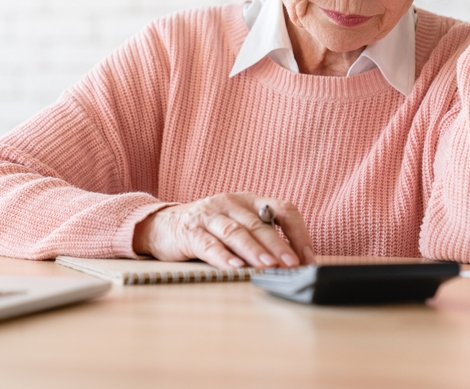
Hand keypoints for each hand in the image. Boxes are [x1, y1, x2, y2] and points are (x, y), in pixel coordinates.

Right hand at [132, 193, 314, 269]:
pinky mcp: (189, 231)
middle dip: (278, 246)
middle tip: (292, 265)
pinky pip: (209, 244)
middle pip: (259, 224)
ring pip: (236, 232)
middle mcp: (230, 203)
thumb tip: (296, 263)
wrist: (161, 225)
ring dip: (254, 251)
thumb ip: (261, 236)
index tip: (307, 257)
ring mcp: (208, 215)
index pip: (283, 209)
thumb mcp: (237, 224)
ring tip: (268, 266)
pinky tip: (235, 268)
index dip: (298, 233)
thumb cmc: (207, 229)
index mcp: (248, 200)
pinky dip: (223, 257)